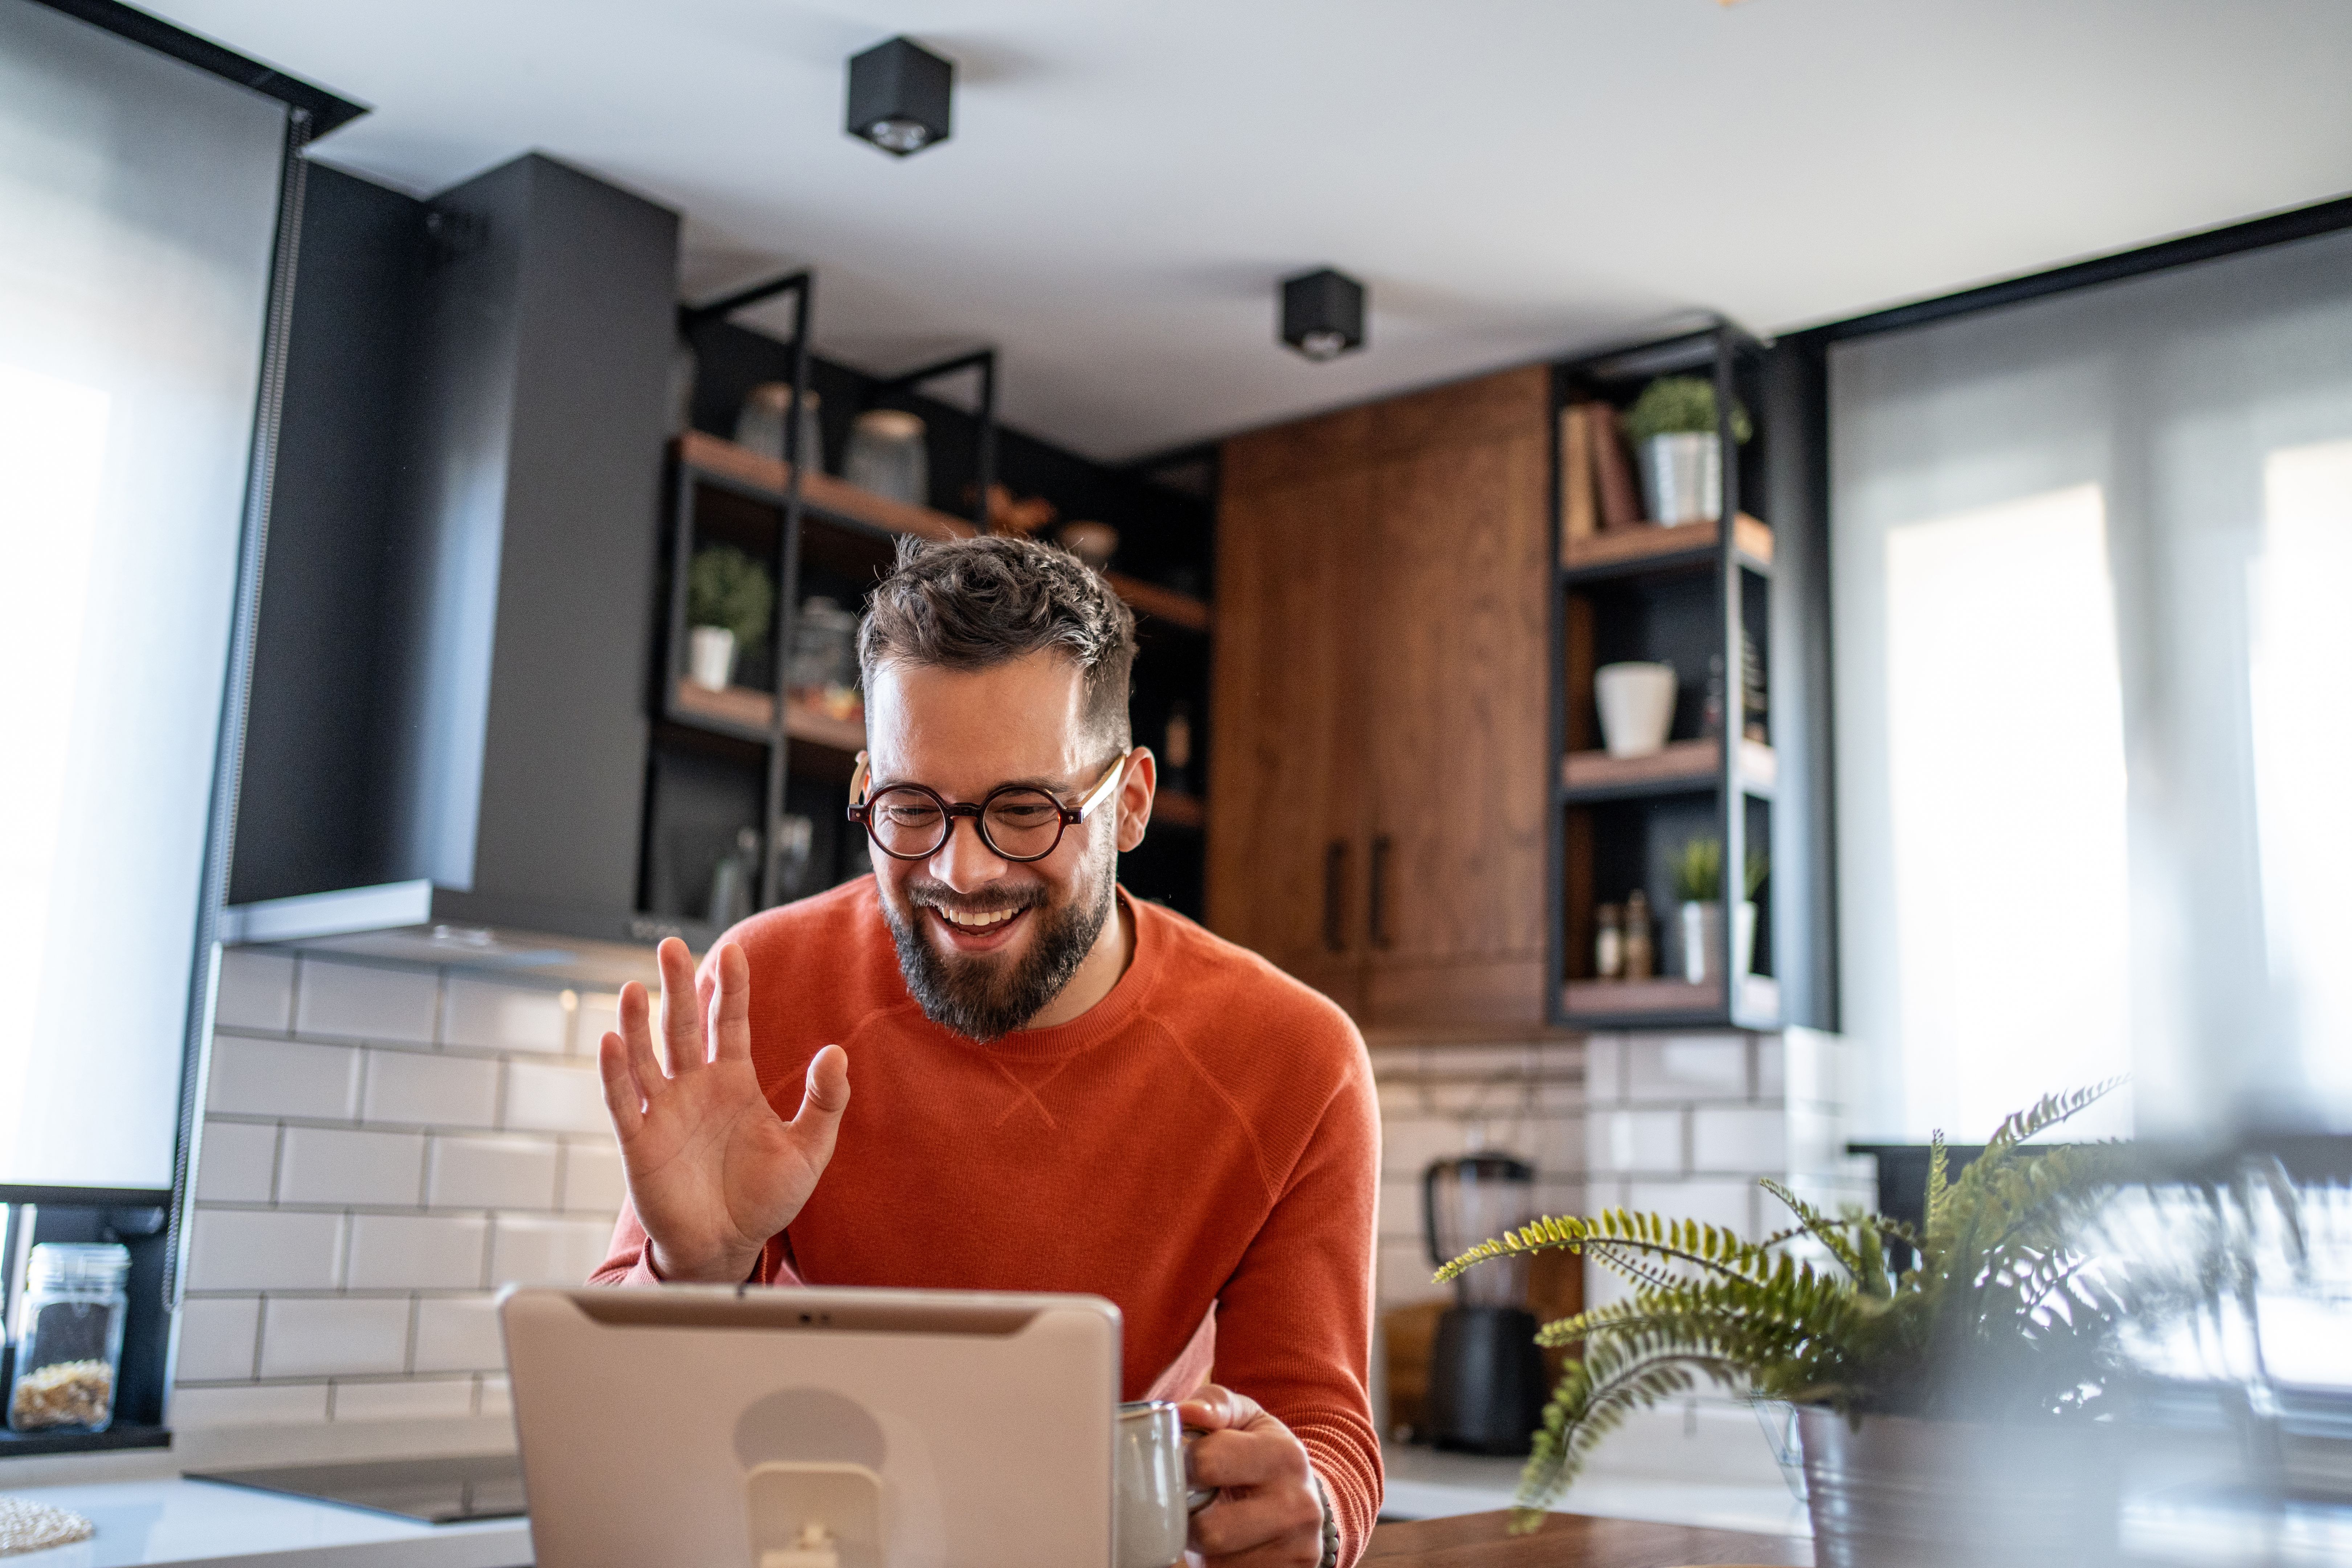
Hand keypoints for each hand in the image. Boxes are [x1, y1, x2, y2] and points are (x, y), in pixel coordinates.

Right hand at [597, 938, 848, 1282]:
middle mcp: (694, 1087)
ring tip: (634, 986)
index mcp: (733, 1081)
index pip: (730, 1023)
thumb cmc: (765, 1199)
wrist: (728, 1246)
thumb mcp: (808, 1149)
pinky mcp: (640, 1141)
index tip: (735, 952)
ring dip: (637, 1022)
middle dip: (678, 986)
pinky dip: (615, 1073)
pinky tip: (611, 1042)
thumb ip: (825, 1102)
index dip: (732, 989)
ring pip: (646, 1056)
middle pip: (682, 1026)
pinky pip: (624, 1101)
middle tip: (670, 945)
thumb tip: (836, 1053)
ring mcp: (664, 1111)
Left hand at [1177, 1385, 1324, 1567]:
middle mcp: (1298, 1507)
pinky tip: (1226, 1549)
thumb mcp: (1246, 1419)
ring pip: (1216, 1564)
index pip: (1207, 1463)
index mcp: (1285, 1456)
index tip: (1184, 1466)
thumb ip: (1215, 1404)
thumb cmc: (1262, 1454)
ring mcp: (1297, 1551)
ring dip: (1201, 1548)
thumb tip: (1184, 1412)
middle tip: (1192, 1506)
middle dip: (1188, 1519)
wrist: (1308, 1501)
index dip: (1182, 1465)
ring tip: (1212, 1525)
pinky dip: (1217, 1567)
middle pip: (1208, 1531)